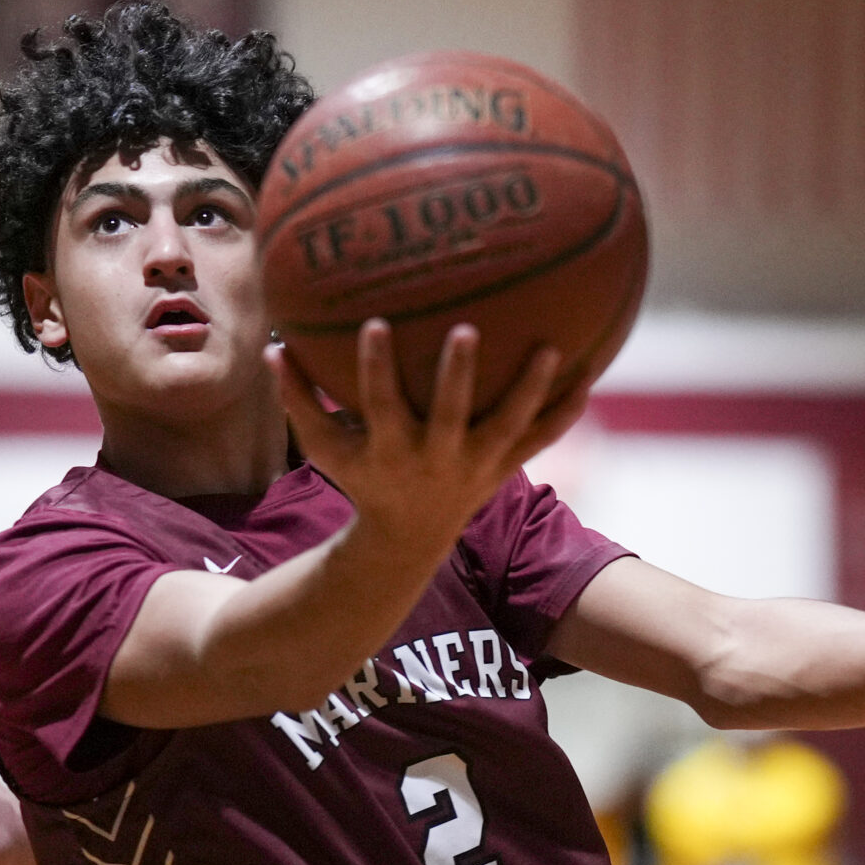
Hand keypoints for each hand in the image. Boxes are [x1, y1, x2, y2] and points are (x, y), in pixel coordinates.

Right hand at [271, 321, 583, 546]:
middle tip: (466, 329)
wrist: (406, 540)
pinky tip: (590, 375)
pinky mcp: (502, 468)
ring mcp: (475, 465)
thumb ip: (299, 400)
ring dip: (530, 390)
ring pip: (508, 426)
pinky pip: (539, 439)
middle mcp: (436, 457)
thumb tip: (275, 345)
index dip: (376, 367)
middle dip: (457, 375)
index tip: (376, 324)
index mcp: (392, 449)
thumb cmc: (362, 480)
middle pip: (449, 414)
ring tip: (553, 349)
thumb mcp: (326, 449)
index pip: (380, 403)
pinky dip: (564, 413)